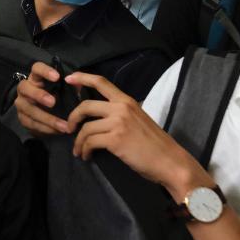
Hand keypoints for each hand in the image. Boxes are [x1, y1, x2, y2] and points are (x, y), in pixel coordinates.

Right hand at [15, 62, 70, 137]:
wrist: (45, 117)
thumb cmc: (55, 98)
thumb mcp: (64, 91)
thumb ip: (71, 87)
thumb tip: (79, 83)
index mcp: (36, 78)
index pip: (36, 68)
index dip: (44, 71)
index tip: (57, 77)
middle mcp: (25, 89)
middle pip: (24, 87)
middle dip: (38, 95)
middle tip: (53, 102)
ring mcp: (21, 103)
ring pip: (28, 108)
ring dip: (46, 118)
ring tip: (63, 126)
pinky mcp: (22, 118)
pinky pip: (31, 123)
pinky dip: (45, 128)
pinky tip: (57, 131)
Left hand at [65, 71, 205, 197]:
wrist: (170, 161)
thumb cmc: (155, 144)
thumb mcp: (139, 119)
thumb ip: (121, 113)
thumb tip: (101, 116)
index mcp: (127, 101)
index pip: (101, 82)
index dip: (82, 78)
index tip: (69, 79)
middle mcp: (121, 108)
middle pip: (86, 105)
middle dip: (72, 117)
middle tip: (69, 128)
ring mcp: (118, 123)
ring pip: (86, 128)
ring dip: (78, 141)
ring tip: (79, 150)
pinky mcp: (115, 140)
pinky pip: (90, 142)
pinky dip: (84, 150)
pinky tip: (87, 156)